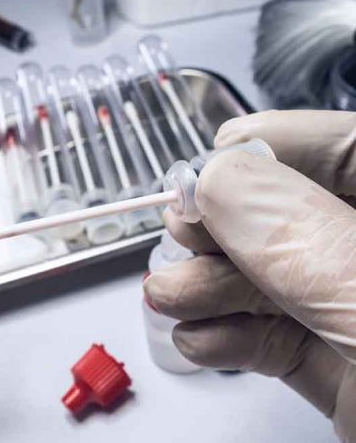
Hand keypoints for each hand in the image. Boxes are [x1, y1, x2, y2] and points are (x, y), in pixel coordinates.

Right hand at [144, 110, 355, 440]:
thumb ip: (306, 243)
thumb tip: (224, 179)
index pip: (347, 149)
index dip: (273, 153)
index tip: (210, 176)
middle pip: (293, 213)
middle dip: (225, 230)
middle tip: (185, 243)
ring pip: (273, 277)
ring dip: (210, 286)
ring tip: (177, 299)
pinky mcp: (343, 367)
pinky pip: (273, 334)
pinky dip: (228, 335)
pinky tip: (205, 339)